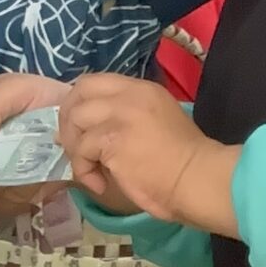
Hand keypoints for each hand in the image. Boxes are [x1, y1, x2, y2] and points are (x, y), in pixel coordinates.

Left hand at [60, 75, 238, 232]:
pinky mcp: (112, 140)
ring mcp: (120, 115)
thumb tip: (88, 130)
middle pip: (79, 93)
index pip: (95, 82)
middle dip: (67, 120)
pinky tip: (100, 185)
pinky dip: (84, 171)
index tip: (78, 126)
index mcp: (142, 89)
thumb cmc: (183, 160)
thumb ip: (126, 117)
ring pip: (76, 121)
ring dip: (76, 149)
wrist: (197, 179)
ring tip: (91, 170)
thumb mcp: (157, 122)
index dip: (78, 102)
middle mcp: (128, 96)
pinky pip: (82, 152)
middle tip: (74, 147)